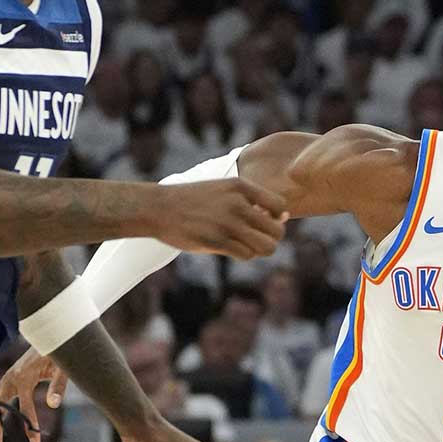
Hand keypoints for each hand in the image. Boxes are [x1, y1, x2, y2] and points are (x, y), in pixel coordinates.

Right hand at [0, 348, 67, 441]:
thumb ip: (58, 385)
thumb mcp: (63, 367)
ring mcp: (6, 381)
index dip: (29, 426)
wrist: (49, 334)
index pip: (24, 407)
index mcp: (24, 377)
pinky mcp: (7, 383)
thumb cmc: (57, 352)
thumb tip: (54, 404)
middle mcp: (10, 380)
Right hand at [156, 178, 287, 258]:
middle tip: (257, 237)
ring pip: (266, 247)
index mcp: (241, 186)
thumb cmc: (195, 200)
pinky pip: (246, 255)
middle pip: (277, 231)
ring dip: (259, 250)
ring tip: (246, 244)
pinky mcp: (216, 241)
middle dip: (271, 238)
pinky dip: (243, 255)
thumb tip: (284, 216)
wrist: (158, 208)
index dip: (277, 217)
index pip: (281, 205)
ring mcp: (227, 223)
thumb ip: (252, 200)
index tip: (263, 221)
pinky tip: (231, 248)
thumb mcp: (224, 189)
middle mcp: (238, 204)